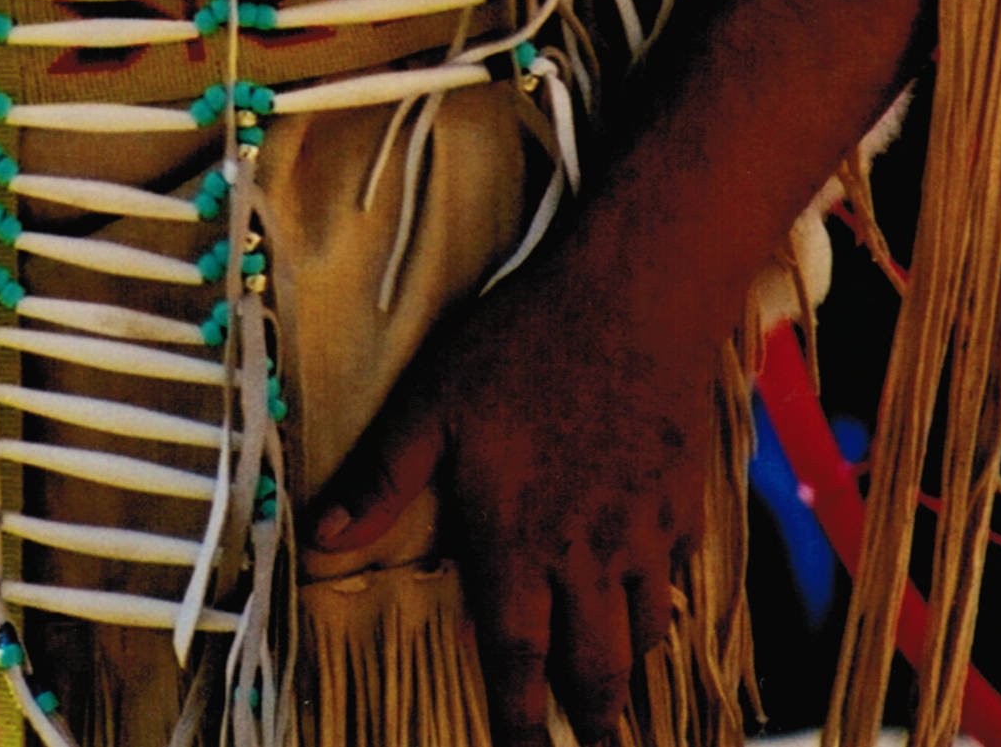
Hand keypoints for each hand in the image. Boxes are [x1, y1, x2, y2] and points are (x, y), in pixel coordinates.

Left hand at [303, 245, 713, 746]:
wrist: (633, 298)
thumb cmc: (521, 344)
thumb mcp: (431, 403)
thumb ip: (381, 480)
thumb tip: (316, 539)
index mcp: (517, 541)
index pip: (517, 659)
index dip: (517, 720)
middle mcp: (585, 555)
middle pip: (594, 667)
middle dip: (590, 715)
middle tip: (589, 740)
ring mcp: (643, 531)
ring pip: (643, 630)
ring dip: (628, 663)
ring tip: (617, 681)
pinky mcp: (684, 499)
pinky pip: (679, 572)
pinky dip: (665, 597)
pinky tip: (656, 591)